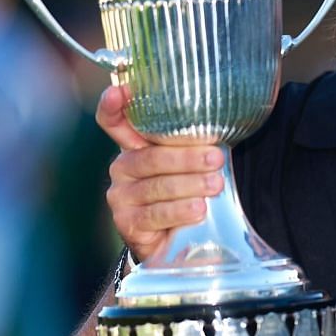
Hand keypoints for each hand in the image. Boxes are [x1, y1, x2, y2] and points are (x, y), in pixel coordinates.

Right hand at [97, 85, 224, 263]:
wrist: (176, 244)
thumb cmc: (186, 195)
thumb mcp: (190, 166)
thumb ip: (192, 144)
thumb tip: (223, 124)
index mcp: (134, 146)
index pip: (114, 121)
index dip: (112, 106)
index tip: (119, 91)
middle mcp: (122, 167)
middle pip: (150, 156)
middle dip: (186, 157)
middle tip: (216, 159)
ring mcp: (121, 196)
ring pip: (156, 185)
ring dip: (190, 184)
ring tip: (215, 185)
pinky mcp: (127, 223)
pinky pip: (155, 214)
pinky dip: (179, 211)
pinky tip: (198, 209)